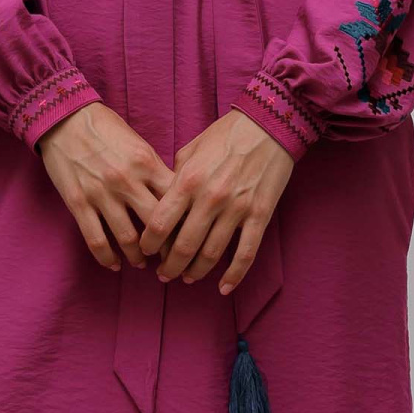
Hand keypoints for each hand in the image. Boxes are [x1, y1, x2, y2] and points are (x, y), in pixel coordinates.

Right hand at [35, 101, 174, 273]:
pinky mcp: (78, 203)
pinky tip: (114, 264)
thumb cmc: (106, 129)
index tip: (187, 236)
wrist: (65, 118)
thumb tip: (175, 198)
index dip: (185, 224)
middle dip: (165, 248)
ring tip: (142, 262)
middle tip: (169, 258)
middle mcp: (127, 182)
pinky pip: (96, 240)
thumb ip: (155, 171)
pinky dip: (107, 258)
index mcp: (147, 164)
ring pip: (128, 239)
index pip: (176, 202)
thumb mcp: (139, 145)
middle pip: (156, 226)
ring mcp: (101, 194)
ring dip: (137, 257)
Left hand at [137, 110, 294, 295]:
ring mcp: (236, 209)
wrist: (268, 125)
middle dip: (169, 266)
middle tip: (163, 274)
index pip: (159, 224)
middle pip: (183, 246)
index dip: (148, 244)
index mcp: (187, 180)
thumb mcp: (191, 150)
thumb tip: (163, 201)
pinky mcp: (259, 215)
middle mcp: (209, 198)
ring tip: (188, 277)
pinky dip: (234, 275)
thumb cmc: (226, 134)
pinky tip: (224, 287)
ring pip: (211, 254)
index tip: (145, 252)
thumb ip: (175, 177)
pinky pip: (245, 253)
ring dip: (196, 271)